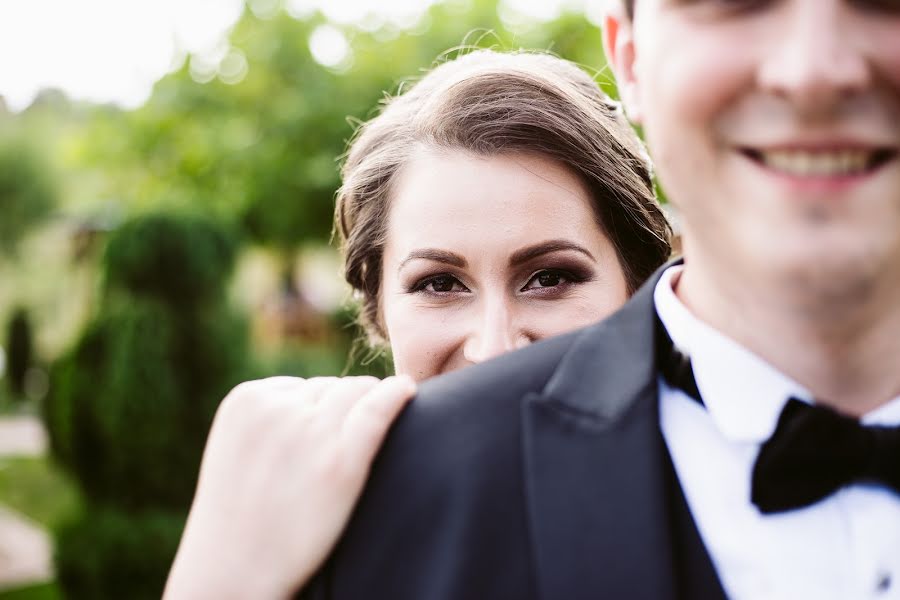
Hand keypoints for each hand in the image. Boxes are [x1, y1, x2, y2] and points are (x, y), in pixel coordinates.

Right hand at [164, 375, 416, 598]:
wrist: (236, 574)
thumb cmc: (240, 519)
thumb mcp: (237, 448)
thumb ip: (268, 418)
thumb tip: (321, 395)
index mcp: (247, 400)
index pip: (301, 386)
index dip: (315, 413)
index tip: (315, 444)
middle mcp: (277, 408)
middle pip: (331, 388)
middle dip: (340, 412)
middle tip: (336, 453)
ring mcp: (310, 432)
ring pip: (355, 393)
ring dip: (366, 407)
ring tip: (362, 441)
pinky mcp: (341, 460)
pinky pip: (378, 410)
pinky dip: (397, 395)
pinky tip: (408, 391)